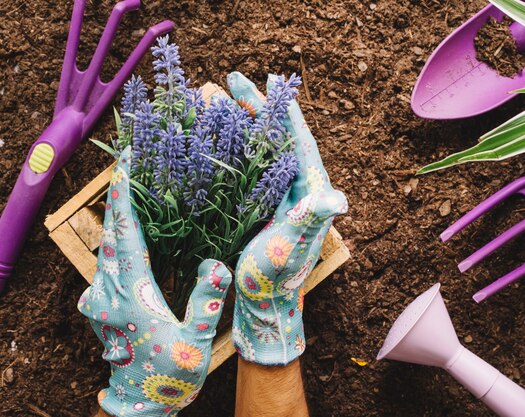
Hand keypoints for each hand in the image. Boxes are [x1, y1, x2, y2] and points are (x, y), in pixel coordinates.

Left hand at [78, 148, 230, 415]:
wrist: (140, 406)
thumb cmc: (169, 376)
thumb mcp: (195, 341)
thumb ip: (207, 302)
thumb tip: (217, 264)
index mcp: (132, 294)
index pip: (126, 235)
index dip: (125, 198)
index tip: (126, 166)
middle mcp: (108, 291)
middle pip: (109, 233)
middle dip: (119, 197)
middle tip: (131, 167)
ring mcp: (100, 299)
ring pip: (104, 246)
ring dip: (117, 217)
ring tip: (133, 192)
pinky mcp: (100, 305)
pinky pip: (105, 262)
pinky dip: (116, 240)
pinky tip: (129, 233)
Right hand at [227, 72, 347, 364]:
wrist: (262, 303)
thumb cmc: (277, 278)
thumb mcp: (291, 247)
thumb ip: (310, 220)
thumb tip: (339, 199)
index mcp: (310, 191)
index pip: (299, 139)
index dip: (283, 109)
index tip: (267, 80)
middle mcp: (296, 188)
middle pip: (277, 137)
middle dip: (255, 108)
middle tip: (230, 81)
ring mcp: (277, 195)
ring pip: (261, 149)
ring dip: (240, 123)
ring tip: (216, 99)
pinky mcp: (261, 205)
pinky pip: (248, 168)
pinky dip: (232, 149)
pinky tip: (214, 137)